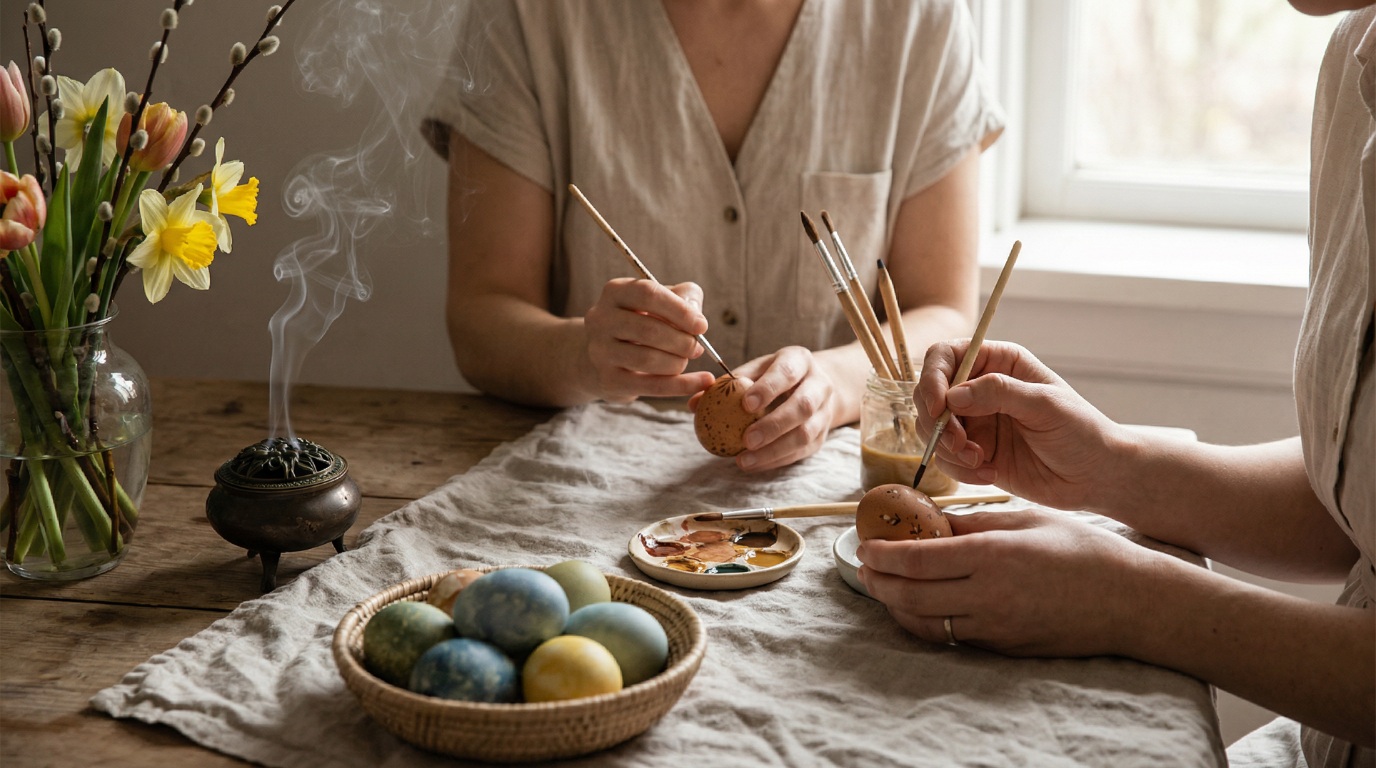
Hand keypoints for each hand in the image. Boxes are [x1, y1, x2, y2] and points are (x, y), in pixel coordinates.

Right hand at [583, 279, 717, 402]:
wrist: (605, 355)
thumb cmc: (642, 320)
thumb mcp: (661, 300)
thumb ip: (685, 296)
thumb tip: (697, 318)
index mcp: (615, 292)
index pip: (648, 294)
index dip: (679, 310)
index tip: (701, 326)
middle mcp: (600, 319)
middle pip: (648, 329)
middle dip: (682, 341)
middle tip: (697, 347)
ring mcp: (601, 351)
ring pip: (648, 359)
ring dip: (677, 362)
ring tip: (684, 360)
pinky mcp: (608, 380)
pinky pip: (652, 385)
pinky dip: (682, 385)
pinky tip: (702, 382)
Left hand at [689, 345, 837, 470]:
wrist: (812, 386)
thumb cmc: (772, 376)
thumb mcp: (754, 371)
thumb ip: (727, 385)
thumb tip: (694, 403)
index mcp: (799, 360)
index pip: (787, 372)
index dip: (768, 388)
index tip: (745, 405)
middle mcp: (819, 384)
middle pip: (803, 406)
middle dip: (774, 425)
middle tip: (746, 440)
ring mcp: (824, 412)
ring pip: (805, 434)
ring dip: (774, 450)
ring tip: (744, 460)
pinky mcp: (822, 436)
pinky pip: (801, 452)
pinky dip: (775, 460)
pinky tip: (753, 464)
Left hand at [857, 508, 1157, 656]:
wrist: (1128, 600)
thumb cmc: (1080, 550)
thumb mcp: (1023, 520)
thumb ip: (972, 522)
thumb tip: (928, 520)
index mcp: (992, 555)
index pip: (917, 559)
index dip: (883, 554)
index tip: (866, 544)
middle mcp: (988, 595)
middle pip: (911, 595)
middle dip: (877, 582)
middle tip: (863, 567)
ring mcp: (995, 627)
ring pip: (925, 623)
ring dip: (895, 606)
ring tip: (883, 587)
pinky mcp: (1003, 647)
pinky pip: (951, 637)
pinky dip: (924, 623)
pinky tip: (917, 606)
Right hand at [916, 340, 1129, 511]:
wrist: (1096, 476)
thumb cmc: (1082, 431)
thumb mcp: (1045, 404)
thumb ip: (999, 393)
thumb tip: (952, 396)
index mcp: (999, 363)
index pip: (945, 356)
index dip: (932, 378)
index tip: (937, 407)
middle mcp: (980, 389)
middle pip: (929, 394)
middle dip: (937, 422)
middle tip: (960, 443)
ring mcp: (975, 422)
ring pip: (932, 430)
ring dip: (948, 449)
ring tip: (979, 461)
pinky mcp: (974, 453)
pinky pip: (946, 459)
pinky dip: (959, 470)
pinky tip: (989, 473)